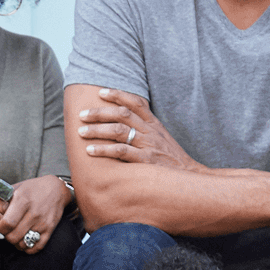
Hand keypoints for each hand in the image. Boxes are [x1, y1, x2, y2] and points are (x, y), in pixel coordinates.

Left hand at [0, 176, 68, 252]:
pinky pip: (36, 247)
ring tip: (15, 236)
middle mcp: (33, 213)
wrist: (57, 189)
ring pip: (23, 244)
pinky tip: (24, 242)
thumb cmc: (33, 189)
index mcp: (23, 201)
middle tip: (6, 232)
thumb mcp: (17, 188)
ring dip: (16, 243)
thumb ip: (3, 199)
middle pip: (13, 236)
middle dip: (6, 237)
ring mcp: (42, 223)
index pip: (6, 224)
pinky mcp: (50, 230)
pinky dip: (28, 248)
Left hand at [75, 90, 203, 170]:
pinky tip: (90, 151)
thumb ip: (146, 129)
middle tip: (82, 114)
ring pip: (118, 131)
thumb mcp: (162, 139)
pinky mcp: (145, 161)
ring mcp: (148, 145)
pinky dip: (104, 150)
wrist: (189, 177)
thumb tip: (127, 123)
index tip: (100, 92)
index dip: (117, 95)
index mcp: (154, 124)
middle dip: (99, 112)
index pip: (135, 102)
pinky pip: (121, 152)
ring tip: (81, 131)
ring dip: (97, 130)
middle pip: (122, 114)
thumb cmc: (171, 160)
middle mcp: (150, 131)